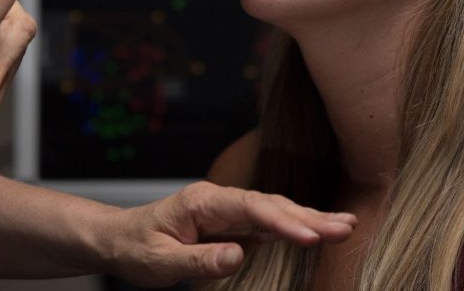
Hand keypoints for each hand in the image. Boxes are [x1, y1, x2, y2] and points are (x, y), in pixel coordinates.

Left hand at [101, 181, 356, 286]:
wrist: (117, 239)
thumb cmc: (135, 248)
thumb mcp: (159, 263)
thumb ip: (198, 261)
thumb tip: (239, 255)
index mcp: (203, 201)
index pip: (251, 208)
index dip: (283, 222)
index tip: (311, 237)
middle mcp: (220, 199)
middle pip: (272, 205)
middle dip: (310, 216)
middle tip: (346, 227)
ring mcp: (229, 210)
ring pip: (276, 211)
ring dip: (310, 219)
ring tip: (346, 225)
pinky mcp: (233, 223)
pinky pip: (269, 223)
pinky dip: (296, 226)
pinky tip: (319, 229)